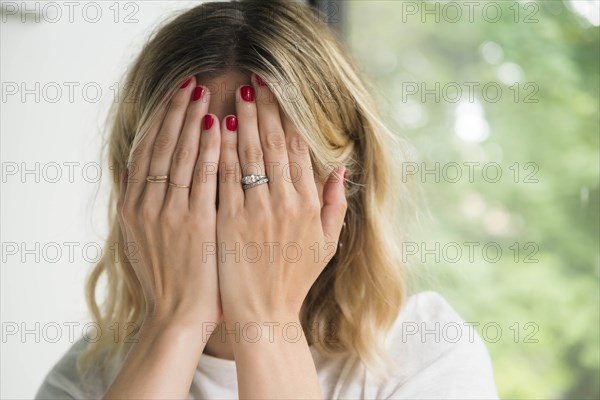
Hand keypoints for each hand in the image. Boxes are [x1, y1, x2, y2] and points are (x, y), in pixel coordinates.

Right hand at [117, 76, 220, 328]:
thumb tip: (146, 171)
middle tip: (190, 81)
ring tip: (205, 93)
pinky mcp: (197, 225)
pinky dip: (211, 151)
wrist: (177, 316)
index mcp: (133, 207)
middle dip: (176, 111)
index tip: (172, 95)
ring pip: (182, 156)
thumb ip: (144, 203)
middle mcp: (147, 205)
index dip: (159, 119)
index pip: (146, 150)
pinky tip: (220, 127)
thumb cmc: (168, 278)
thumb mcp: (142, 238)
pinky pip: (204, 178)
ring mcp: (171, 214)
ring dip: (193, 121)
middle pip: (162, 146)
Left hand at [216, 74, 347, 324]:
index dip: (286, 118)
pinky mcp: (228, 222)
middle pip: (272, 145)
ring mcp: (254, 211)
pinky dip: (220, 152)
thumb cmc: (295, 279)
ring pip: (247, 155)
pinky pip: (224, 179)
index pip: (296, 150)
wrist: (264, 314)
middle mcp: (284, 203)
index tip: (279, 95)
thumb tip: (339, 169)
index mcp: (309, 205)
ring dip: (241, 122)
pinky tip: (215, 131)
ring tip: (235, 95)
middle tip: (256, 81)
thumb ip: (336, 205)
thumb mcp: (327, 245)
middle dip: (263, 109)